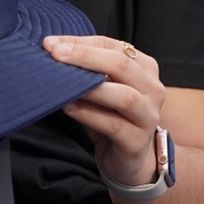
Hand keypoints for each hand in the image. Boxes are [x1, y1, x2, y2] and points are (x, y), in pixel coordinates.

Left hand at [43, 35, 163, 186]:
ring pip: (123, 96)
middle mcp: (152, 88)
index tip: (50, 43)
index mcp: (144, 68)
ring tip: (62, 81)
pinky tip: (69, 108)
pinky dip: (89, 114)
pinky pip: (113, 125)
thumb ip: (87, 70)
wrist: (129, 161)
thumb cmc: (112, 118)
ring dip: (90, 87)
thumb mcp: (102, 89)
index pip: (112, 46)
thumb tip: (52, 49)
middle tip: (54, 53)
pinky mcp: (138, 140)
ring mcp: (148, 115)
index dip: (81, 42)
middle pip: (121, 64)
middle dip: (84, 56)